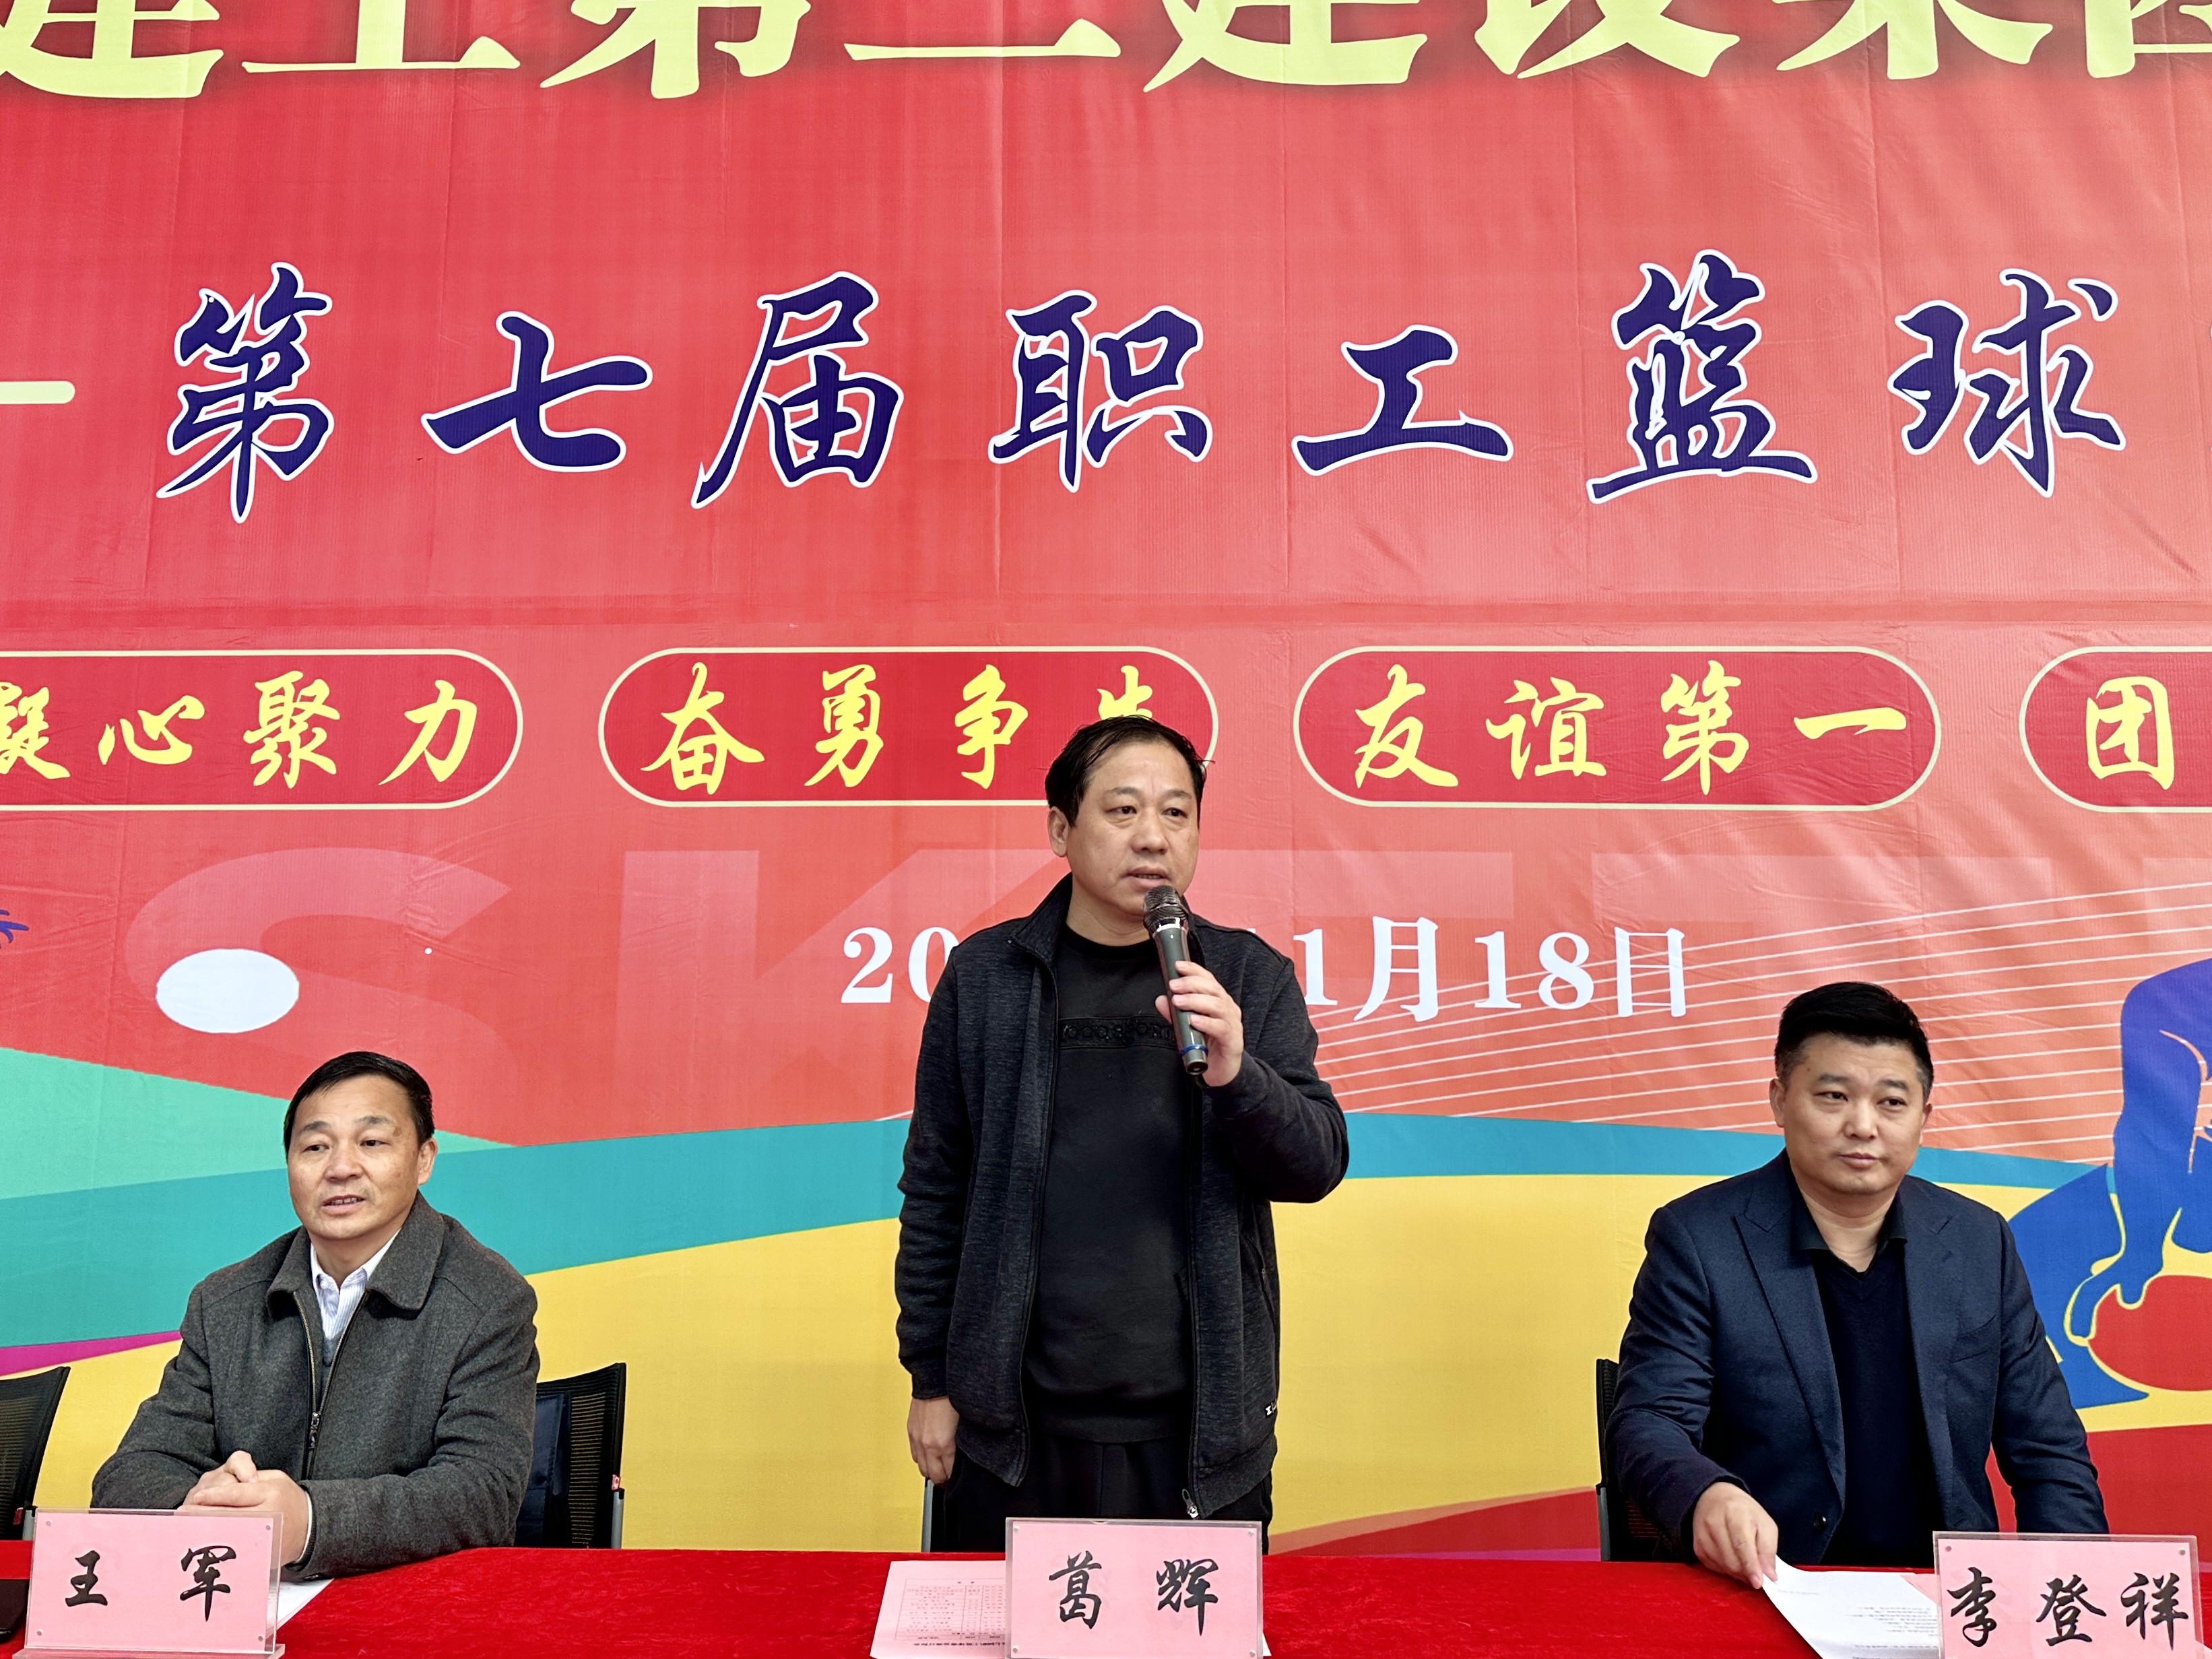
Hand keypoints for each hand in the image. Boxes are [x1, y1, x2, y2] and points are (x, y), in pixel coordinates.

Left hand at [181, 1453, 311, 1565]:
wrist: (309, 1526)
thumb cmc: (287, 1498)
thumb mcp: (277, 1479)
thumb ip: (251, 1478)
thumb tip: (220, 1488)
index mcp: (271, 1493)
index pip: (239, 1493)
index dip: (216, 1495)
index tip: (196, 1496)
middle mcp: (268, 1513)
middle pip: (231, 1514)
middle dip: (204, 1513)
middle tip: (182, 1512)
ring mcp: (264, 1535)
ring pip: (231, 1531)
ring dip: (207, 1529)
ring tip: (186, 1527)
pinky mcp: (261, 1551)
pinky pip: (236, 1546)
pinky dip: (218, 1543)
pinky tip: (203, 1541)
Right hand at [908, 1396, 958, 1484]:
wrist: (934, 1381)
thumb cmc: (952, 1398)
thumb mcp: (964, 1425)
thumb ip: (961, 1443)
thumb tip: (964, 1454)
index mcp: (943, 1445)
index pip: (948, 1474)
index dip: (954, 1478)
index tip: (958, 1477)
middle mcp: (927, 1445)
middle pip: (933, 1475)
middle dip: (942, 1478)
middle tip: (949, 1477)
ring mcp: (917, 1439)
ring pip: (921, 1468)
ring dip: (931, 1470)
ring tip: (939, 1467)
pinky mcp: (911, 1432)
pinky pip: (914, 1455)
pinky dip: (921, 1459)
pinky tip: (929, 1455)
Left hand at [1157, 962, 1244, 1089]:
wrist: (1222, 1071)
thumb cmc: (1207, 1045)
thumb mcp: (1187, 1026)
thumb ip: (1175, 1013)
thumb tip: (1161, 999)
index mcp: (1219, 1001)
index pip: (1209, 980)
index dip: (1194, 970)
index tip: (1178, 966)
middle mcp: (1228, 1009)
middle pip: (1213, 989)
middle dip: (1192, 984)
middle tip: (1174, 986)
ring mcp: (1233, 1025)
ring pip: (1218, 1006)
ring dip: (1196, 1001)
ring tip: (1179, 1002)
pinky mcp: (1233, 1042)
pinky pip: (1222, 1028)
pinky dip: (1207, 1022)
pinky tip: (1193, 1020)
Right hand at [1691, 1481, 1778, 1588]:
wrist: (1714, 1498)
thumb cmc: (1744, 1512)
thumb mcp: (1765, 1524)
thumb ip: (1768, 1550)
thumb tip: (1769, 1576)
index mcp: (1735, 1513)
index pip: (1742, 1544)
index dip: (1750, 1566)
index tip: (1758, 1583)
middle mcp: (1714, 1523)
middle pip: (1732, 1560)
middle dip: (1747, 1573)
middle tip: (1758, 1574)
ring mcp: (1702, 1536)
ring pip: (1723, 1567)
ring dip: (1739, 1573)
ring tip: (1747, 1564)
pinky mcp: (1697, 1547)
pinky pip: (1715, 1568)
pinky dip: (1727, 1570)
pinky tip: (1733, 1559)